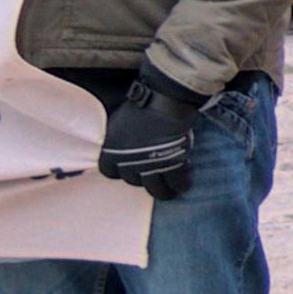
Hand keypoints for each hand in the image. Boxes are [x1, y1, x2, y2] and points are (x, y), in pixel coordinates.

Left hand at [96, 72, 204, 198]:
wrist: (163, 103)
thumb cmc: (141, 105)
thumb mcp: (118, 121)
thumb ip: (118, 137)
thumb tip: (121, 141)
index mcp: (111, 153)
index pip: (109, 172)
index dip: (120, 171)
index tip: (128, 166)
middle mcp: (127, 164)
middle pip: (133, 181)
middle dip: (142, 177)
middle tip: (152, 172)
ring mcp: (150, 167)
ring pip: (155, 189)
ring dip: (163, 190)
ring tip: (169, 190)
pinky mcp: (171, 166)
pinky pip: (176, 183)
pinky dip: (180, 184)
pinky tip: (183, 184)